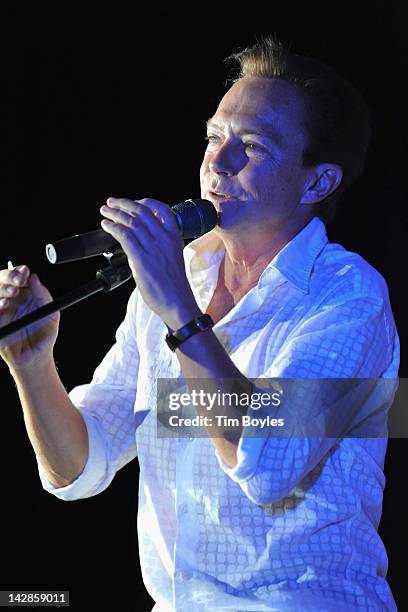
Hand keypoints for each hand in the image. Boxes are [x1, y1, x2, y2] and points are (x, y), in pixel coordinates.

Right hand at [0, 265, 59, 369]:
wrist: (36, 357)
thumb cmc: (44, 335)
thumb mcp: (51, 314)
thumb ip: (43, 295)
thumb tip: (34, 278)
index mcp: (24, 295)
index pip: (16, 276)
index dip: (18, 272)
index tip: (24, 272)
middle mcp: (11, 300)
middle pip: (2, 281)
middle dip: (8, 277)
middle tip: (19, 281)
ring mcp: (1, 311)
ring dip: (2, 289)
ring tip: (13, 294)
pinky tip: (4, 305)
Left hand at [100, 197, 200, 327]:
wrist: (177, 302)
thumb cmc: (174, 285)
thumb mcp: (172, 257)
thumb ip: (157, 245)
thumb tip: (136, 241)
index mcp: (174, 237)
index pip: (162, 209)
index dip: (145, 202)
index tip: (133, 202)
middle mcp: (164, 239)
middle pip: (143, 212)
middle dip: (124, 204)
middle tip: (112, 202)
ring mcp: (153, 248)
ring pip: (131, 222)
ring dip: (115, 214)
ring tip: (105, 211)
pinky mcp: (141, 259)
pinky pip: (125, 236)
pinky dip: (113, 228)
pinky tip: (106, 225)